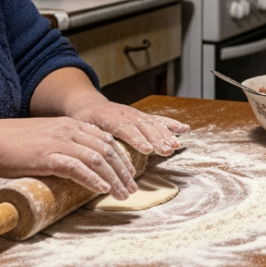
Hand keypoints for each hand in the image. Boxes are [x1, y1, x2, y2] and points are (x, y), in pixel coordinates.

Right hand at [0, 117, 137, 199]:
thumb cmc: (12, 143)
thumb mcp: (43, 137)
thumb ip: (61, 145)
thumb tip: (75, 164)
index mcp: (69, 124)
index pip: (105, 138)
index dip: (121, 157)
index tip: (129, 173)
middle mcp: (68, 130)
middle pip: (107, 149)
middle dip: (123, 170)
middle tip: (132, 188)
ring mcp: (59, 142)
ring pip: (97, 159)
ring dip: (114, 178)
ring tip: (122, 194)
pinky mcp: (48, 156)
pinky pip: (77, 168)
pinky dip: (93, 180)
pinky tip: (102, 189)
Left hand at [69, 101, 188, 156]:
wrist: (88, 105)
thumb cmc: (83, 121)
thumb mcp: (81, 130)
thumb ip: (90, 142)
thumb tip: (96, 161)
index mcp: (107, 116)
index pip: (124, 128)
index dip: (137, 139)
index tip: (147, 150)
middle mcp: (124, 113)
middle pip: (142, 126)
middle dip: (156, 139)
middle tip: (167, 151)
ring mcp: (135, 114)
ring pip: (152, 124)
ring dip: (165, 135)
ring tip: (176, 146)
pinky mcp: (142, 117)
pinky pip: (158, 120)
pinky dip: (171, 124)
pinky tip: (184, 129)